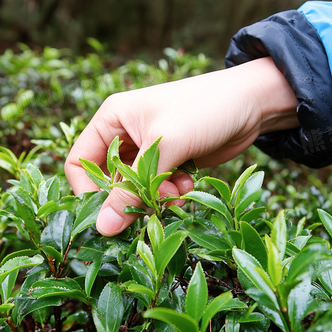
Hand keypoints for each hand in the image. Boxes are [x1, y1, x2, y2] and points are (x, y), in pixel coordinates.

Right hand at [65, 57, 298, 235]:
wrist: (252, 104)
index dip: (88, 190)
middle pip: (109, 180)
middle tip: (150, 204)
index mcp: (112, 118)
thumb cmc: (203, 110)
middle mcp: (126, 133)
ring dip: (154, 196)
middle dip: (130, 196)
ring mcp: (150, 149)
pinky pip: (158, 188)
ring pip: (136, 189)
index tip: (107, 213)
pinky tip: (188, 182)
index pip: (79, 161)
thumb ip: (132, 188)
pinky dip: (170, 191)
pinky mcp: (171, 161)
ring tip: (176, 189)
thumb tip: (103, 228)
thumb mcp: (164, 147)